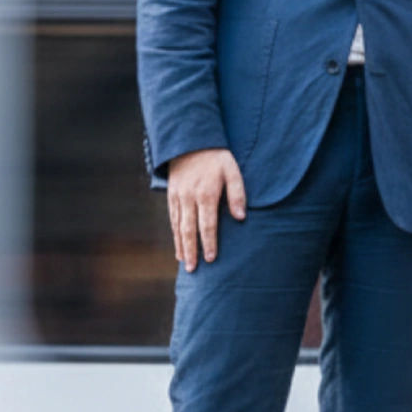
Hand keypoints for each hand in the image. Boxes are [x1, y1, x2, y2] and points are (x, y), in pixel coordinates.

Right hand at [165, 148, 246, 272]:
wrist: (190, 141)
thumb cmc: (216, 157)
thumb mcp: (232, 171)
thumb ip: (237, 194)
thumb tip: (240, 217)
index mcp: (206, 193)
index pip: (208, 224)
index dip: (209, 242)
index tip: (211, 259)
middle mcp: (189, 198)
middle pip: (189, 230)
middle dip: (192, 251)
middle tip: (194, 269)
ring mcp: (178, 197)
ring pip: (178, 226)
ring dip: (181, 246)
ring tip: (185, 263)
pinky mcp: (171, 195)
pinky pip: (172, 218)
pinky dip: (175, 234)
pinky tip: (178, 246)